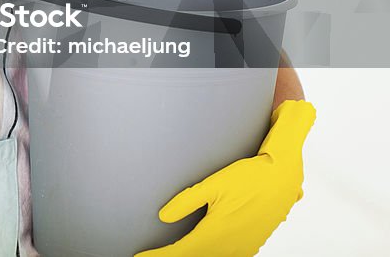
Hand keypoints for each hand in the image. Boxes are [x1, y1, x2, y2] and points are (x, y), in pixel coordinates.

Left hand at [134, 100, 316, 256]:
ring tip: (173, 254)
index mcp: (218, 232)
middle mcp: (231, 244)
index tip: (141, 256)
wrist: (285, 176)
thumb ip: (186, 201)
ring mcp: (244, 246)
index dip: (160, 256)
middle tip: (152, 256)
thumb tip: (163, 216)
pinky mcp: (253, 243)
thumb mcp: (214, 184)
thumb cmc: (249, 177)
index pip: (182, 251)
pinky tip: (207, 253)